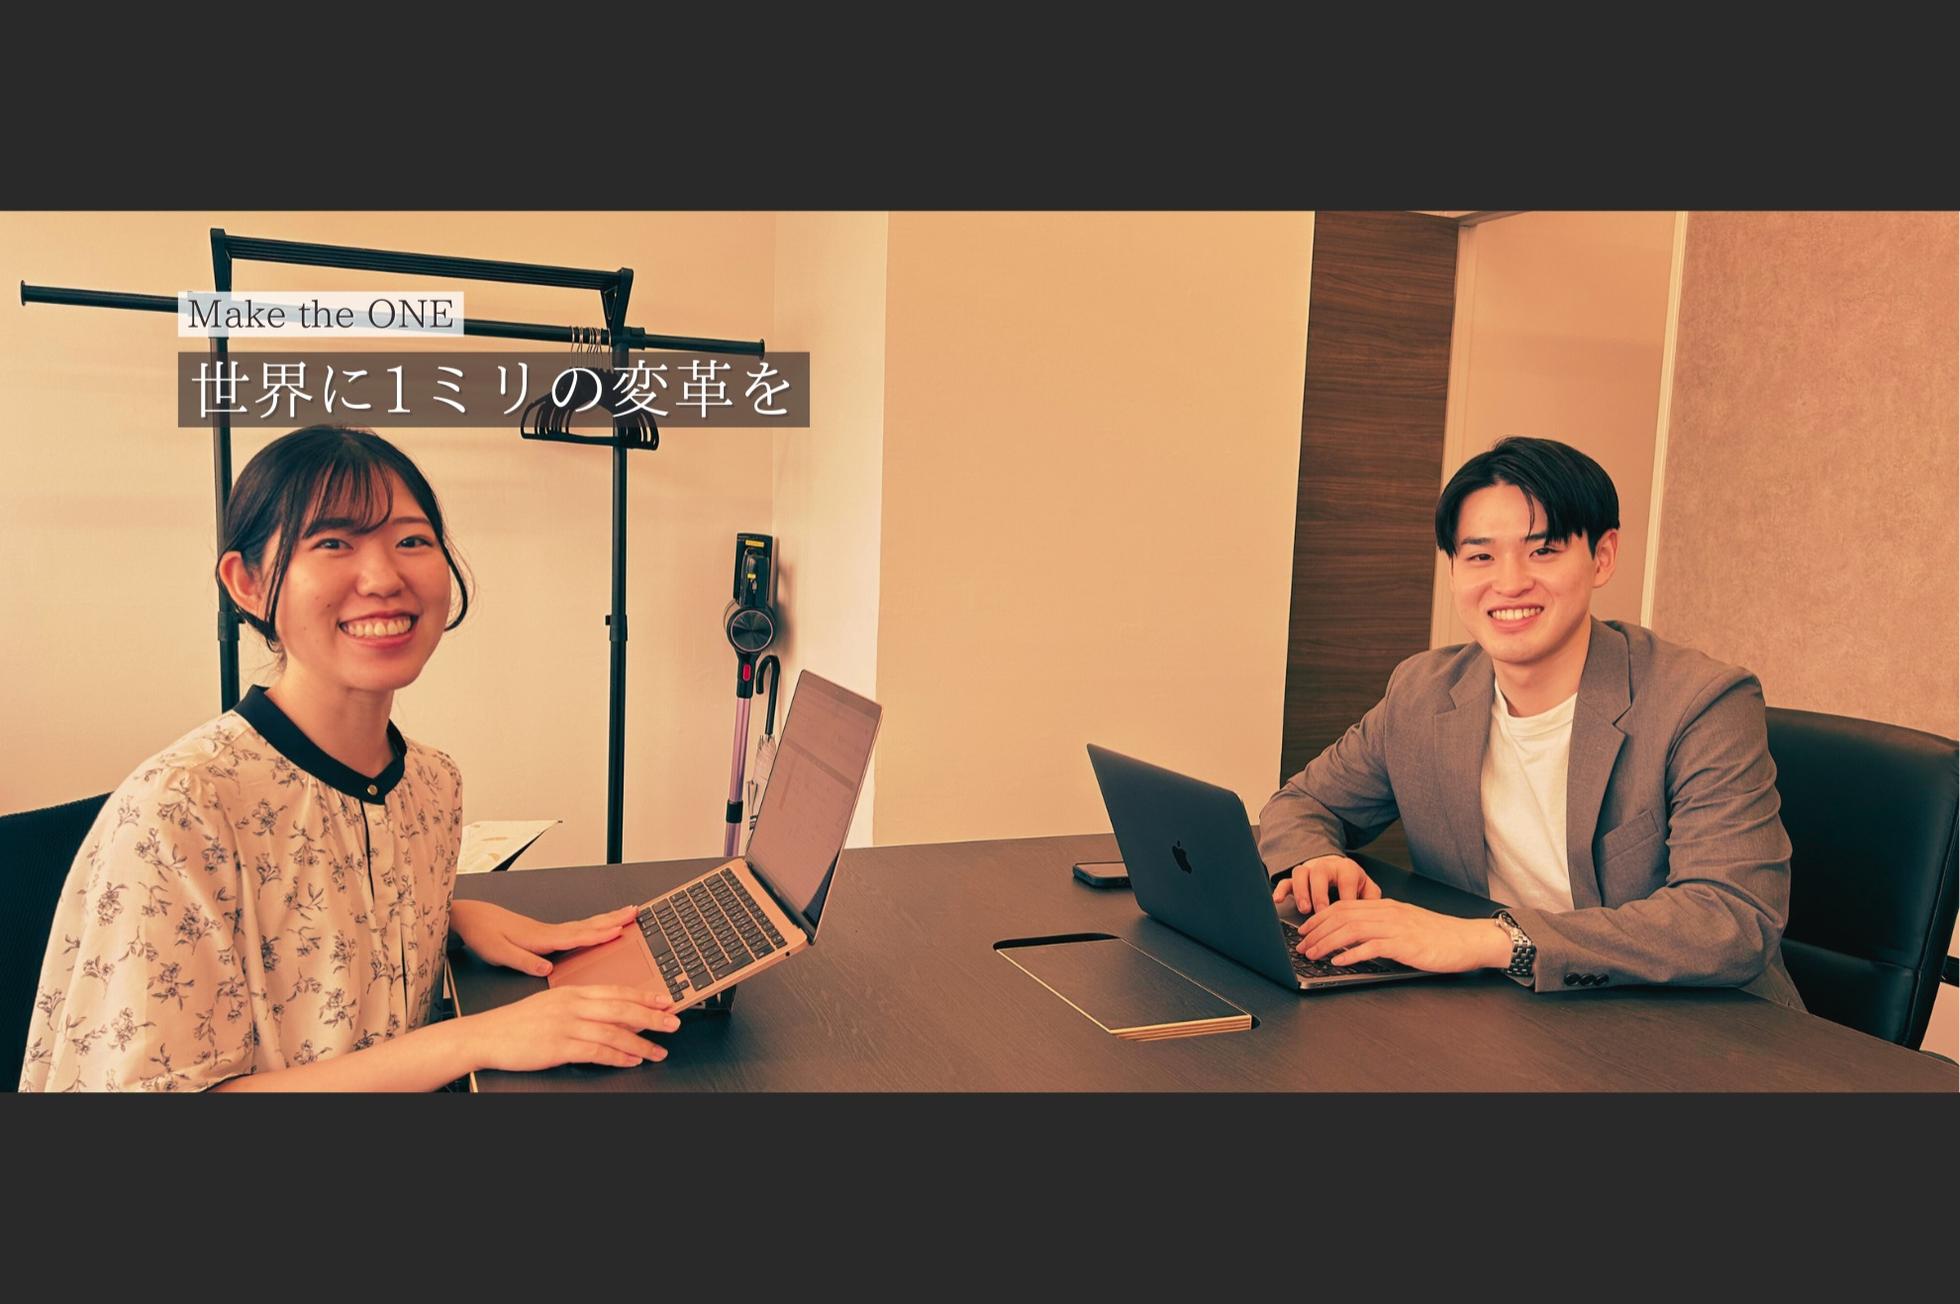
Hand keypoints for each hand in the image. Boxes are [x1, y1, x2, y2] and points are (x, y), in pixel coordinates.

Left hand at [449, 900, 640, 976]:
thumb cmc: (483, 935)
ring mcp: (548, 931)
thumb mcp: (499, 953)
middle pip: (587, 924)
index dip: (598, 934)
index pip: (576, 936)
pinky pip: (576, 928)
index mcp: (541, 938)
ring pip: (584, 924)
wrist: (470, 918)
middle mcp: (548, 932)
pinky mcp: (544, 933)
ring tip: (626, 914)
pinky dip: (593, 925)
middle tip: (635, 912)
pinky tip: (598, 927)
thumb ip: (524, 961)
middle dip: (613, 919)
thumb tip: (546, 969)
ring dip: (607, 919)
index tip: (619, 930)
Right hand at [463, 985, 679, 1072]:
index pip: (616, 991)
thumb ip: (580, 1005)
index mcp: (572, 991)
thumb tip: (609, 1012)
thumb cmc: (517, 1022)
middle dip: (652, 1016)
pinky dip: (618, 1057)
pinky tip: (631, 1060)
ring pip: (614, 1032)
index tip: (665, 1000)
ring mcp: (566, 1025)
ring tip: (659, 1050)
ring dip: (641, 1042)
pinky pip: (596, 1051)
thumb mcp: (552, 1003)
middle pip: (621, 1009)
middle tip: (674, 1022)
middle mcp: (572, 1005)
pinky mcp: (559, 1046)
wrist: (486, 1035)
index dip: (644, 996)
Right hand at [1272, 854, 1380, 917]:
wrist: (1338, 868)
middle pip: (1320, 873)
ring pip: (1300, 873)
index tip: (1348, 916)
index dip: (1346, 897)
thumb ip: (1372, 899)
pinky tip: (1278, 900)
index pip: (1347, 879)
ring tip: (1304, 909)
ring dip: (1301, 891)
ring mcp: (1309, 871)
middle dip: (1320, 893)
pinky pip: (1285, 880)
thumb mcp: (1367, 888)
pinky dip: (1280, 889)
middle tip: (1321, 911)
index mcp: (1347, 868)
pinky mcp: (1296, 878)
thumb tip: (1375, 916)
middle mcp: (1326, 866)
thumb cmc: (1352, 882)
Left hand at [1294, 899, 1509, 972]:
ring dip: (1327, 942)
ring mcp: (1396, 927)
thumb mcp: (1405, 925)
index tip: (1305, 929)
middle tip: (1302, 945)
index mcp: (1386, 906)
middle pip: (1342, 916)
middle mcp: (1388, 912)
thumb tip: (1354, 939)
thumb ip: (1381, 927)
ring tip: (1314, 954)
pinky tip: (1339, 961)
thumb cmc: (1438, 936)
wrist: (1468, 940)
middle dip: (1317, 931)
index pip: (1343, 906)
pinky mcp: (1405, 944)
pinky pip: (1371, 946)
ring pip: (1352, 929)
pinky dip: (1351, 953)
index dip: (1320, 917)